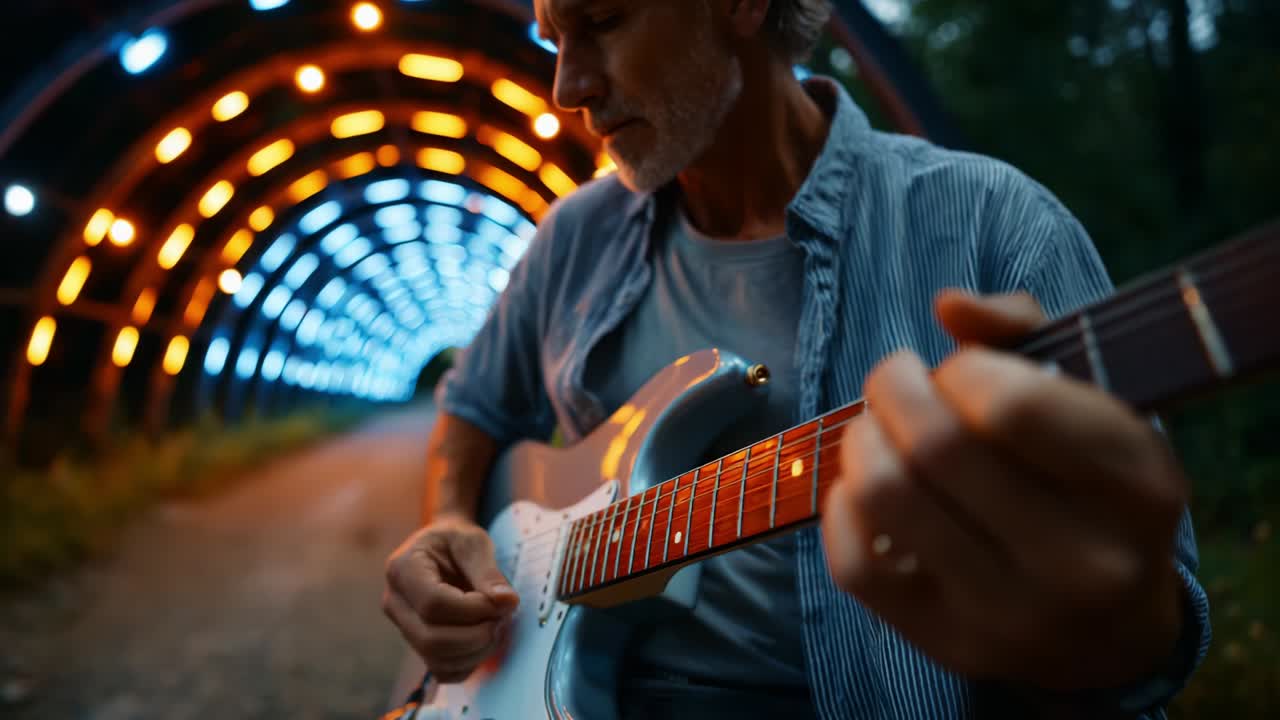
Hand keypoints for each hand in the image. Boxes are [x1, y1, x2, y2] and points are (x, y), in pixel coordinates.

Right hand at [383, 515, 519, 682]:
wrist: (443, 548)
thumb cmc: (456, 540)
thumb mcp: (474, 541)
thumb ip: (488, 571)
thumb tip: (507, 603)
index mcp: (402, 569)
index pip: (434, 604)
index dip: (473, 610)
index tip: (500, 601)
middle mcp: (395, 603)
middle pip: (431, 639)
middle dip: (476, 635)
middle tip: (502, 617)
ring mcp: (404, 628)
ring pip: (437, 659)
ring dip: (477, 651)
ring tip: (497, 625)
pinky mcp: (419, 645)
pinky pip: (443, 671)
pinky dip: (470, 663)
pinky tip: (484, 640)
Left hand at [821, 290, 1186, 691]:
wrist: (1112, 630)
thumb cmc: (1088, 484)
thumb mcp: (1092, 401)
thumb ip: (1026, 331)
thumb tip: (949, 304)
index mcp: (1137, 485)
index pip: (1013, 405)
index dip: (962, 369)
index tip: (960, 370)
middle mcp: (1084, 560)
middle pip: (937, 446)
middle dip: (892, 387)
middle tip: (894, 377)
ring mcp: (1014, 612)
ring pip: (887, 497)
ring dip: (861, 439)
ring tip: (875, 425)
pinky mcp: (951, 644)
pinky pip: (856, 565)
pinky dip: (840, 508)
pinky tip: (861, 487)